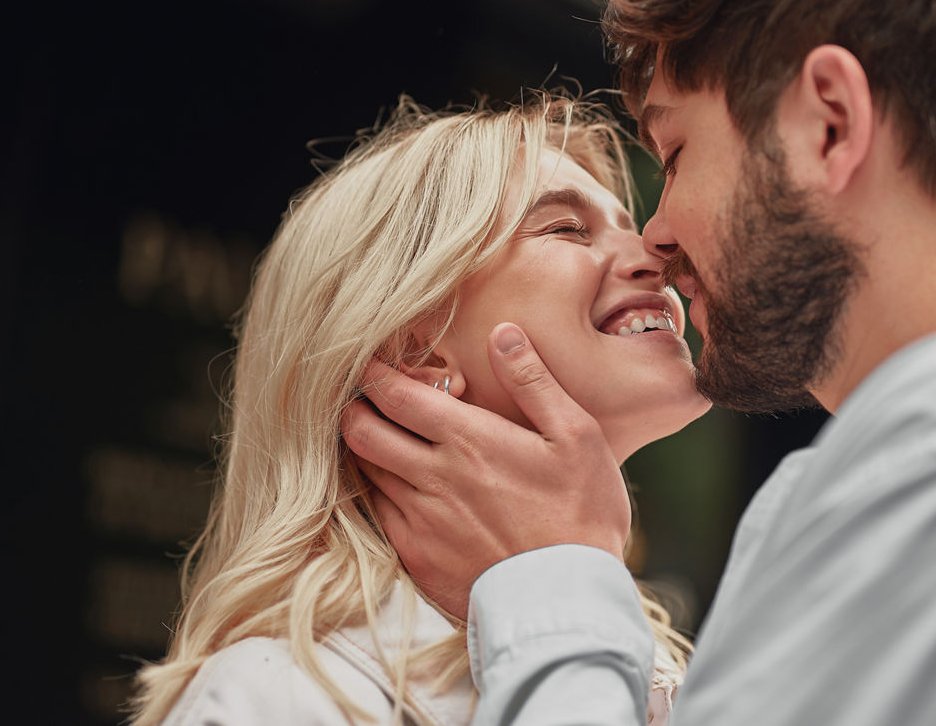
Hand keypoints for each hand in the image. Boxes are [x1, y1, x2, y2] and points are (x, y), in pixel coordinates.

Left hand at [340, 323, 630, 619]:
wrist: (567, 603)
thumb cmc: (581, 514)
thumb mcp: (575, 436)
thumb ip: (533, 381)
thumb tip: (503, 333)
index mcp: (468, 439)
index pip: (394, 394)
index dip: (375, 372)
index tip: (373, 361)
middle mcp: (432, 476)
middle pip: (361, 430)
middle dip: (354, 405)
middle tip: (364, 396)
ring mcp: (419, 520)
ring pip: (367, 471)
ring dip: (366, 449)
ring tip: (381, 436)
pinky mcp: (416, 556)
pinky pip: (378, 514)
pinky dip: (379, 492)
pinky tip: (399, 487)